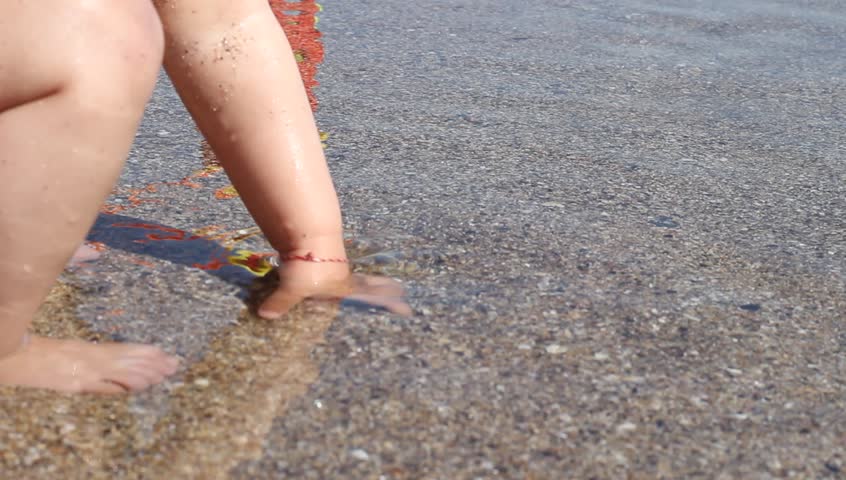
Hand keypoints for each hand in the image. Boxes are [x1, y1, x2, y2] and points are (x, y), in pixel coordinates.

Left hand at [256, 261, 411, 318]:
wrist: (308, 234)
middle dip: (385, 291)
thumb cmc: (307, 266)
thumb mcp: (292, 288)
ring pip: (360, 276)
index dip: (387, 304)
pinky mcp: (329, 255)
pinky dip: (356, 274)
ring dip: (374, 281)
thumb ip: (280, 303)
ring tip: (392, 284)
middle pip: (370, 286)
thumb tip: (265, 315)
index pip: (368, 299)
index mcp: (342, 288)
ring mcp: (339, 265)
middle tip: (404, 292)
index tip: (407, 309)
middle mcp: (345, 278)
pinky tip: (359, 273)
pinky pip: (343, 268)